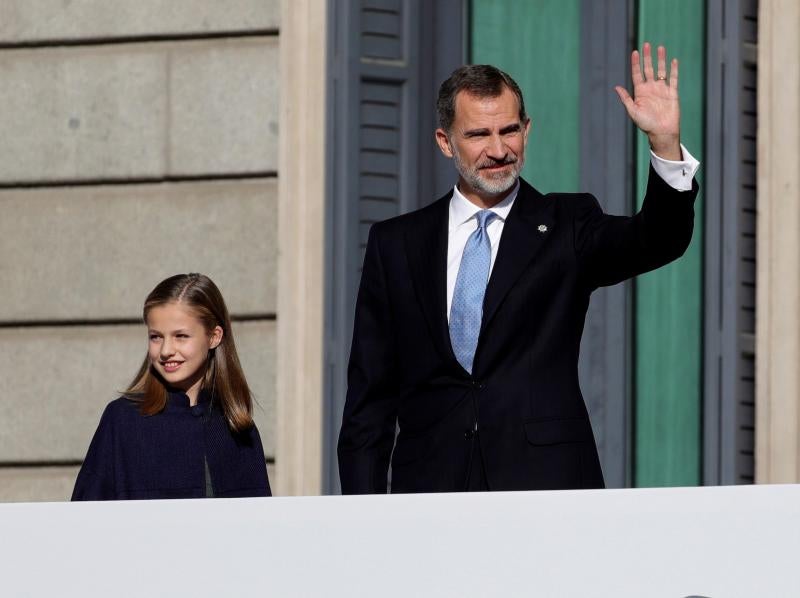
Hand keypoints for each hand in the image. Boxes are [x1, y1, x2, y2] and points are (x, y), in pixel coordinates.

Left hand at [615, 42, 680, 160]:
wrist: (662, 132)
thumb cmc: (646, 124)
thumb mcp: (633, 111)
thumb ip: (626, 99)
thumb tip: (616, 87)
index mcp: (640, 93)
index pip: (637, 74)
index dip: (636, 63)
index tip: (634, 52)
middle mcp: (651, 89)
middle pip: (648, 69)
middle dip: (647, 57)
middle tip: (646, 45)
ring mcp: (662, 90)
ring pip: (661, 71)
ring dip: (660, 60)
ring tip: (660, 48)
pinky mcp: (672, 93)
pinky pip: (673, 79)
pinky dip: (673, 70)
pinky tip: (673, 61)